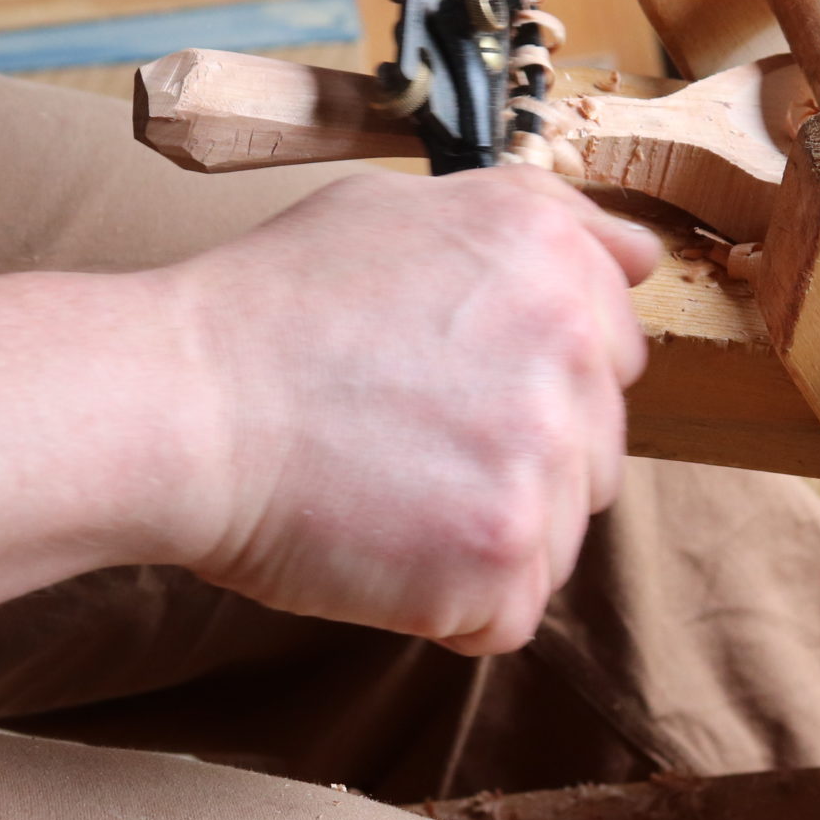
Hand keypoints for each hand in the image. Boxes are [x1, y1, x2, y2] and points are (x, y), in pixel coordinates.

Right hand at [158, 167, 659, 653]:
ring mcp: (545, 459)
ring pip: (558, 534)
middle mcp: (574, 349)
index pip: (616, 350)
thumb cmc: (268, 309)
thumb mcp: (403, 209)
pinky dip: (447, 604)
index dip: (530, 377)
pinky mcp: (504, 558)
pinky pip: (508, 611)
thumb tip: (640, 256)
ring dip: (482, 533)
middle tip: (402, 442)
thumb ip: (536, 221)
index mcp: (556, 258)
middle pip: (594, 449)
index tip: (451, 385)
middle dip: (515, 459)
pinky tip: (378, 549)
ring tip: (382, 493)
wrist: (179, 403)